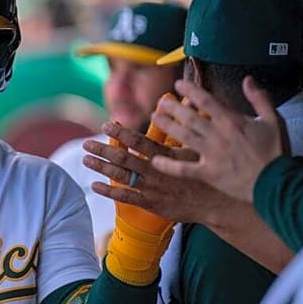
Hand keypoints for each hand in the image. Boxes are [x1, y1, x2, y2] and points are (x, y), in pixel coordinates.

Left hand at [83, 121, 214, 224]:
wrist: (217, 204)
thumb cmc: (206, 171)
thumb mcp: (196, 147)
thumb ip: (183, 124)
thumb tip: (184, 99)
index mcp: (165, 156)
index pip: (139, 141)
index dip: (121, 133)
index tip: (106, 125)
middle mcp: (155, 171)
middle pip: (123, 159)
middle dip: (102, 150)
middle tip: (86, 143)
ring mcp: (152, 188)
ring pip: (121, 177)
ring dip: (101, 167)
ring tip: (85, 159)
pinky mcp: (151, 204)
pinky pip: (125, 197)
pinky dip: (108, 191)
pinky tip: (94, 184)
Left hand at [149, 78, 286, 202]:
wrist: (278, 183)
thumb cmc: (276, 151)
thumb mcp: (274, 121)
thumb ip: (260, 99)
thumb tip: (248, 79)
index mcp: (232, 122)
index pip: (206, 101)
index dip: (190, 91)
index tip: (178, 84)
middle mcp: (218, 135)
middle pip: (189, 117)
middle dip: (173, 107)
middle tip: (161, 101)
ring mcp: (212, 154)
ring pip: (183, 137)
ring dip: (167, 126)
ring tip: (155, 118)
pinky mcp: (209, 173)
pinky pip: (184, 169)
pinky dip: (168, 165)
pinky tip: (154, 160)